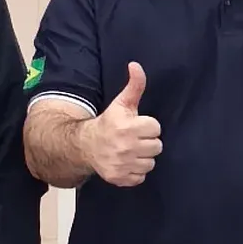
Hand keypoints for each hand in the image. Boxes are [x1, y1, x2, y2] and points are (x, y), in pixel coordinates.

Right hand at [84, 62, 162, 186]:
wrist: (85, 145)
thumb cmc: (108, 123)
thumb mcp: (121, 103)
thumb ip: (134, 85)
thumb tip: (135, 65)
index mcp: (128, 127)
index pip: (156, 128)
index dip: (147, 126)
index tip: (136, 126)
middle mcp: (125, 147)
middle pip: (157, 147)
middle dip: (147, 142)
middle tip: (134, 139)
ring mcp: (122, 164)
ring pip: (150, 163)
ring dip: (142, 157)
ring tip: (130, 151)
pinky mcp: (120, 178)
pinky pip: (141, 177)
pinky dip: (135, 171)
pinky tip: (126, 162)